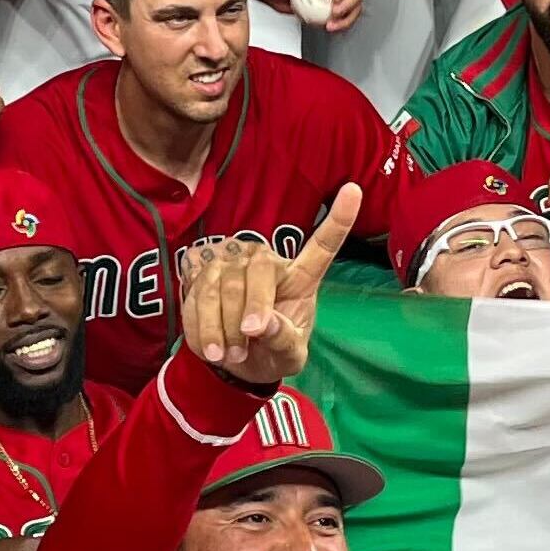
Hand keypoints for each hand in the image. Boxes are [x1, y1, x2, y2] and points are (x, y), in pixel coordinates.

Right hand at [177, 186, 358, 382]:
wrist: (232, 360)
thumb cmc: (271, 351)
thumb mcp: (288, 357)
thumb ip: (284, 341)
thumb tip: (263, 324)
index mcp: (300, 277)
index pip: (322, 246)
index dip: (338, 220)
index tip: (354, 190)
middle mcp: (266, 259)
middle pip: (258, 271)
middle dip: (249, 311)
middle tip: (245, 346)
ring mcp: (232, 258)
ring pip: (221, 285)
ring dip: (221, 327)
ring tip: (229, 353)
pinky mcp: (201, 266)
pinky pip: (195, 293)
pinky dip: (201, 327)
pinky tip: (210, 345)